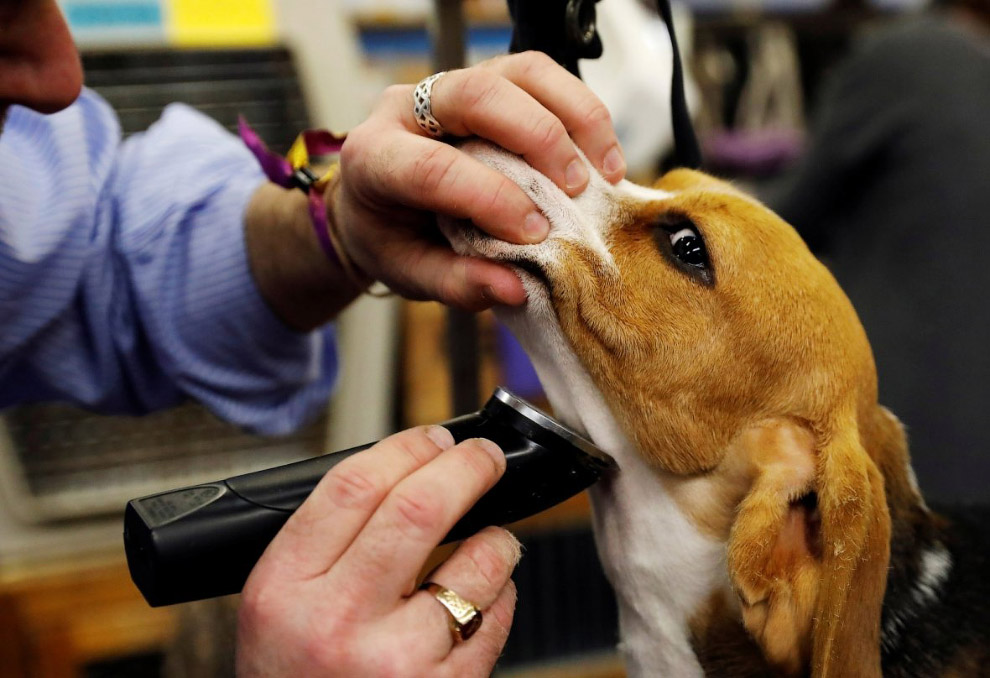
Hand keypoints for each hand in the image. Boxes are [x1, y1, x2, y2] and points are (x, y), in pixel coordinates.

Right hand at [235, 426, 521, 677]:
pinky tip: (481, 600)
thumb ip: (328, 544)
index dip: (406, 447)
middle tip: (484, 458)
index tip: (433, 439)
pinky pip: (496, 617)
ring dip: (496, 537)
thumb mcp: (278, 605)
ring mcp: (396, 659)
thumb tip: (410, 473)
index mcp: (286, 588)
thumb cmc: (295, 677)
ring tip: (490, 540)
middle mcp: (338, 621)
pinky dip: (500, 595)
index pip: (353, 486)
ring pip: (477, 561)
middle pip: (419, 508)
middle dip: (466, 466)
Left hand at [335, 51, 626, 309]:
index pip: (433, 167)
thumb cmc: (391, 237)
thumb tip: (513, 289)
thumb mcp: (409, 271)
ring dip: (573, 117)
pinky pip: (541, 76)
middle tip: (576, 191)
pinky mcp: (488, 80)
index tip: (536, 234)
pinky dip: (582, 112)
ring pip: (517, 73)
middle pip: (478, 96)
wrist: (377, 201)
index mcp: (375, 158)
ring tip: (604, 172)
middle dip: (539, 140)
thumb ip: (456, 282)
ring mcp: (450, 86)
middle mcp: (406, 108)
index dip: (490, 198)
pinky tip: (603, 157)